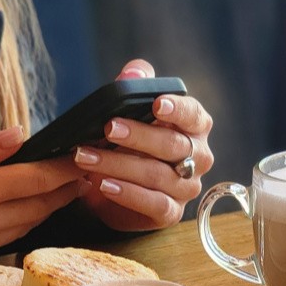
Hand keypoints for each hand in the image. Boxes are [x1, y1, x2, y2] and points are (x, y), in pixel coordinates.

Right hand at [0, 127, 86, 284]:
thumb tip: (19, 136)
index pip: (34, 179)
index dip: (65, 167)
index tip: (85, 154)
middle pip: (40, 206)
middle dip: (67, 187)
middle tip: (89, 168)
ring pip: (29, 225)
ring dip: (51, 206)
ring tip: (70, 186)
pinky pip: (8, 241)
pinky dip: (26, 222)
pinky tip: (32, 208)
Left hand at [72, 59, 213, 230]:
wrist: (114, 186)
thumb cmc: (129, 142)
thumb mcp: (130, 110)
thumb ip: (135, 85)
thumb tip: (133, 73)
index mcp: (194, 127)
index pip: (194, 115)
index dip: (177, 109)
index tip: (156, 104)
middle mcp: (198, 158)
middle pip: (173, 145)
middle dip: (138, 136)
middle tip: (108, 128)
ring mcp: (187, 187)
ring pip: (158, 175)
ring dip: (119, 165)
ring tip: (87, 158)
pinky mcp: (172, 213)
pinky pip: (155, 204)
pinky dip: (128, 194)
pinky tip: (105, 185)